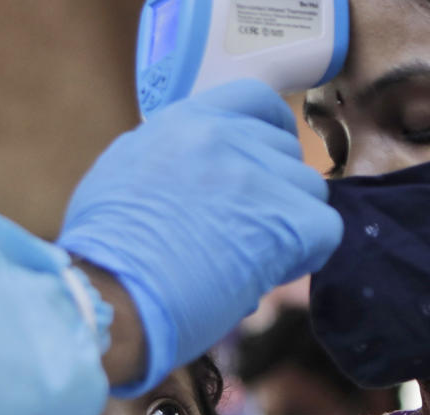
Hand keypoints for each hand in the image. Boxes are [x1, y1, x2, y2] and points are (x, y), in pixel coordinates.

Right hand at [58, 80, 342, 396]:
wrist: (109, 300)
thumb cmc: (104, 257)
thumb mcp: (122, 177)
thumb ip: (171, 162)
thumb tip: (198, 180)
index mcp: (182, 122)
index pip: (256, 99)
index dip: (272, 133)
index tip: (268, 165)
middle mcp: (222, 136)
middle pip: (286, 152)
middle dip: (276, 192)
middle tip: (247, 233)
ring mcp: (255, 176)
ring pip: (310, 191)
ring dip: (290, 226)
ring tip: (252, 259)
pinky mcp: (284, 220)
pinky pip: (325, 230)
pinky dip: (306, 256)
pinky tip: (269, 275)